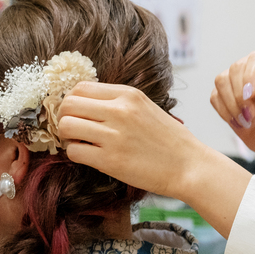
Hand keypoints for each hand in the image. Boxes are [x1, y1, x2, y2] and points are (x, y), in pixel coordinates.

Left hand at [61, 82, 254, 237]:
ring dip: (68, 136)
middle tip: (74, 129)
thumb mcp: (147, 108)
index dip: (73, 101)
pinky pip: (74, 151)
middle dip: (64, 117)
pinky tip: (89, 156)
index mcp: (129, 95)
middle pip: (68, 104)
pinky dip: (76, 154)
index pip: (81, 87)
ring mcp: (114, 136)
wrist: (189, 166)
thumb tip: (86, 104)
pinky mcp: (110, 160)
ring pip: (66, 126)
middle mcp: (120, 111)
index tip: (78, 112)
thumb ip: (119, 102)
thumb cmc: (170, 140)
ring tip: (80, 142)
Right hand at [211, 51, 254, 192]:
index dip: (250, 76)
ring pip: (222, 80)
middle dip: (240, 95)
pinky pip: (215, 96)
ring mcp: (239, 79)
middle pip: (236, 68)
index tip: (251, 96)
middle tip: (251, 116)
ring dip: (231, 104)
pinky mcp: (226, 94)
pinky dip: (224, 111)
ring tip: (247, 120)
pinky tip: (239, 122)